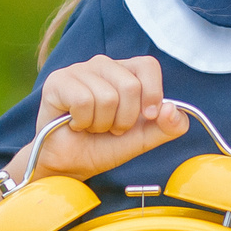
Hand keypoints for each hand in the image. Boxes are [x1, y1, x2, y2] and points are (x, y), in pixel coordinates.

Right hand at [30, 54, 187, 180]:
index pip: (148, 66)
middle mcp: (103, 66)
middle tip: (110, 128)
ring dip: (102, 124)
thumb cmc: (104, 147)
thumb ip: (168, 127)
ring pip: (107, 97)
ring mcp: (79, 70)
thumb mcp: (144, 139)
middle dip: (125, 119)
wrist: (70, 164)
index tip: (148, 117)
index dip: (153, 93)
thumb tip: (172, 109)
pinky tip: (75, 123)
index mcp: (125, 73)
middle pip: (130, 86)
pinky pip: (83, 101)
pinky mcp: (58, 81)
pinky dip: (83, 122)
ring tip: (91, 126)